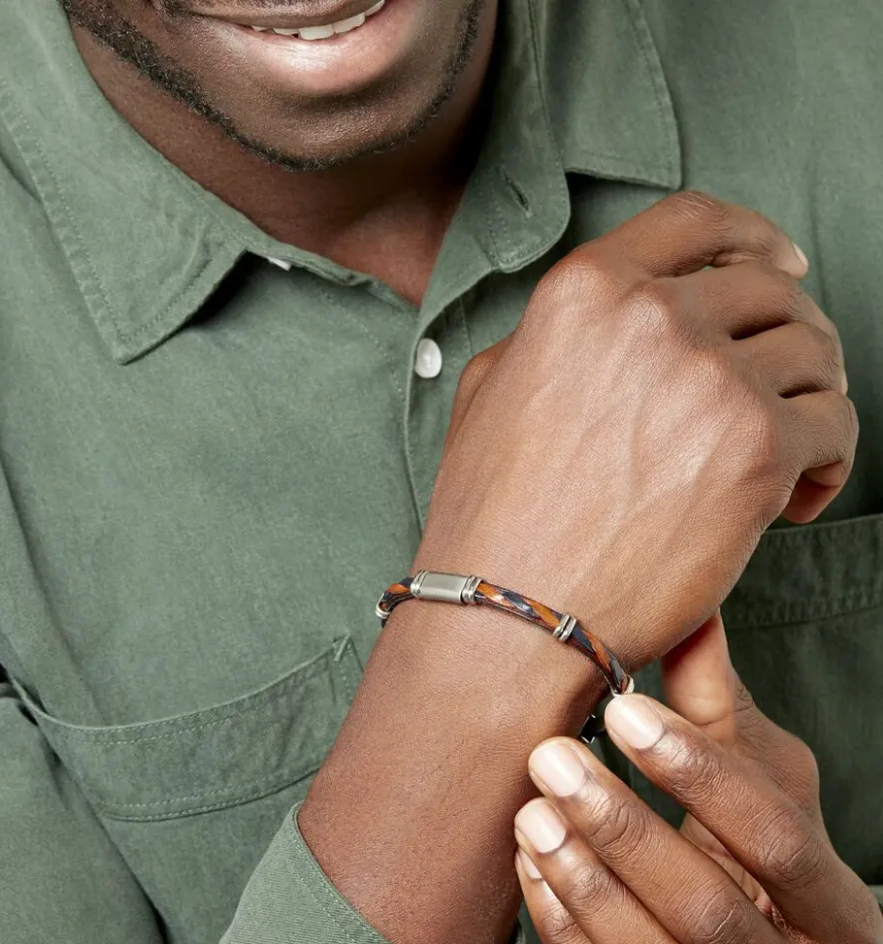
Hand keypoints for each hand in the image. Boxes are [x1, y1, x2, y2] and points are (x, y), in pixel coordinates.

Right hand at [418, 192, 855, 666]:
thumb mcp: (490, 389)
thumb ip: (554, 334)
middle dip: (787, 333)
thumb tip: (607, 326)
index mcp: (585, 292)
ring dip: (809, 397)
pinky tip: (797, 493)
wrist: (510, 610)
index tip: (778, 259)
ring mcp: (711, 378)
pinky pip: (836, 425)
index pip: (696, 220)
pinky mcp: (758, 448)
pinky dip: (831, 459)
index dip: (751, 235)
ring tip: (785, 451)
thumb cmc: (494, 514)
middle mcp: (651, 316)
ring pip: (812, 353)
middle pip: (770, 290)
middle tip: (783, 380)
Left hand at [515, 615, 882, 943]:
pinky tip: (531, 864)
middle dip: (624, 830)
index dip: (699, 773)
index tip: (625, 711)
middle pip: (706, 907)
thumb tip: (692, 605)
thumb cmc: (760, 846)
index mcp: (826, 894)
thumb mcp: (762, 779)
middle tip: (553, 758)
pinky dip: (563, 922)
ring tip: (531, 812)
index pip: (773, 835)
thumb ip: (720, 705)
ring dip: (583, 881)